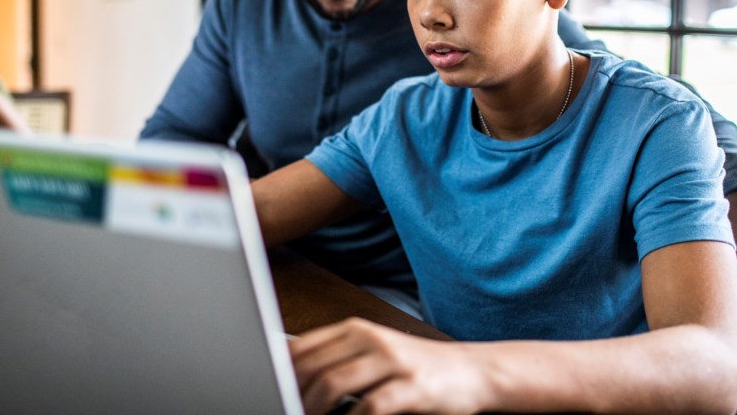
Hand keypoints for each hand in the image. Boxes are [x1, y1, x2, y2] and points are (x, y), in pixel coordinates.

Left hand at [290, 318, 489, 414]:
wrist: (472, 371)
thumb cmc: (417, 367)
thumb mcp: (374, 353)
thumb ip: (337, 358)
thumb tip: (290, 373)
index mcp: (357, 329)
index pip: (303, 347)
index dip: (279, 372)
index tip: (265, 388)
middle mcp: (372, 339)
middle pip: (314, 366)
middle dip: (292, 394)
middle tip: (282, 408)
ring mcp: (393, 361)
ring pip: (335, 384)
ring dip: (314, 408)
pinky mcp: (412, 386)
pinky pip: (370, 406)